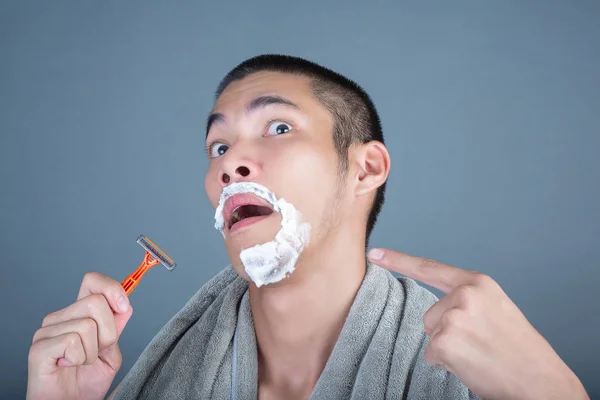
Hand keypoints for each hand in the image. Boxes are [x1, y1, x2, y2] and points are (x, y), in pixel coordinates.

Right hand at [27, 272, 132, 399]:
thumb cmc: (85, 383)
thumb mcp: (111, 353)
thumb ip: (117, 328)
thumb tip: (124, 305)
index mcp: (78, 314)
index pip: (92, 282)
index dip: (112, 288)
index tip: (123, 306)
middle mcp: (60, 318)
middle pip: (96, 302)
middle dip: (108, 332)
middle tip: (98, 351)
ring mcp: (47, 332)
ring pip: (87, 325)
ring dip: (93, 351)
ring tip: (82, 362)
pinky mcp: (39, 348)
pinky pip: (72, 341)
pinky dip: (80, 358)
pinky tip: (69, 366)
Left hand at [368, 248, 588, 399]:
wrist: (541, 383)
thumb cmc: (520, 350)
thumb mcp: (496, 309)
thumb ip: (468, 301)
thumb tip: (440, 311)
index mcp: (478, 283)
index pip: (430, 268)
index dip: (399, 260)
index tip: (375, 253)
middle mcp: (464, 295)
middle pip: (430, 315)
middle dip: (448, 333)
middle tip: (481, 344)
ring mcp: (453, 317)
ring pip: (431, 336)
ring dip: (449, 349)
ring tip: (480, 354)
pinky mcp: (445, 341)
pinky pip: (432, 355)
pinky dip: (448, 365)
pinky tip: (473, 365)